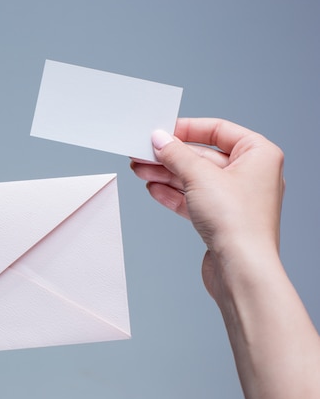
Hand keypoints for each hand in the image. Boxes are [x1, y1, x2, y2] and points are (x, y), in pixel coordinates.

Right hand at [131, 118, 284, 300]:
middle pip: (202, 156)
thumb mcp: (199, 176)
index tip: (162, 131)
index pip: (218, 130)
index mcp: (259, 154)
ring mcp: (236, 199)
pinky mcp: (222, 219)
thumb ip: (176, 154)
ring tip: (140, 171)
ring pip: (195, 179)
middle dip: (170, 156)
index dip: (187, 129)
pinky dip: (173, 194)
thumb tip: (160, 139)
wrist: (241, 269)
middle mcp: (251, 174)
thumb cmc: (238, 222)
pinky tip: (154, 189)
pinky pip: (194, 199)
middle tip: (143, 153)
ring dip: (166, 174)